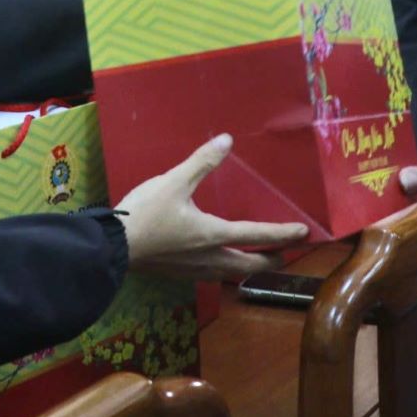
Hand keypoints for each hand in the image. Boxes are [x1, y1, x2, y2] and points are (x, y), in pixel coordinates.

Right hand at [116, 134, 309, 278]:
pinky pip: (213, 276)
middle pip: (250, 264)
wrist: (113, 248)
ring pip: (232, 274)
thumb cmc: (145, 214)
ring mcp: (194, 270)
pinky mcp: (179, 274)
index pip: (257, 236)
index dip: (283, 234)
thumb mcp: (174, 182)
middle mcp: (210, 257)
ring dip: (249, 268)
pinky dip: (227, 270)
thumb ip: (201, 162)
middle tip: (286, 254)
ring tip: (257, 261)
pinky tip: (218, 264)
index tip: (304, 234)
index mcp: (213, 235)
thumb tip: (226, 140)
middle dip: (271, 259)